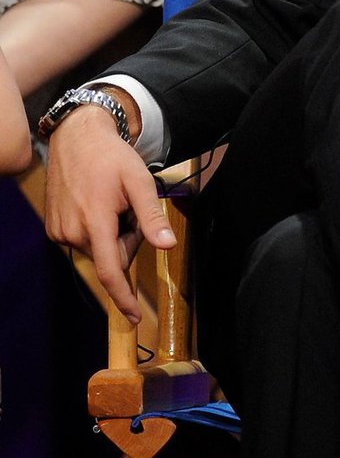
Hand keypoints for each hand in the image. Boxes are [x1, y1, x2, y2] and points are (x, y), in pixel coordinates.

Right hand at [43, 103, 174, 322]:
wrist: (77, 139)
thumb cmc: (113, 159)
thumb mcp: (140, 183)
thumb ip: (152, 218)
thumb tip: (168, 246)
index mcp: (95, 223)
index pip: (110, 271)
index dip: (123, 297)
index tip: (136, 318)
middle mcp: (71, 232)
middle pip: (113, 257)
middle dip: (128, 241)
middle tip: (131, 210)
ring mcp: (59, 231)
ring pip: (100, 250)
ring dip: (113, 235)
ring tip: (113, 204)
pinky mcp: (53, 228)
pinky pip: (85, 242)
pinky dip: (98, 231)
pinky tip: (98, 206)